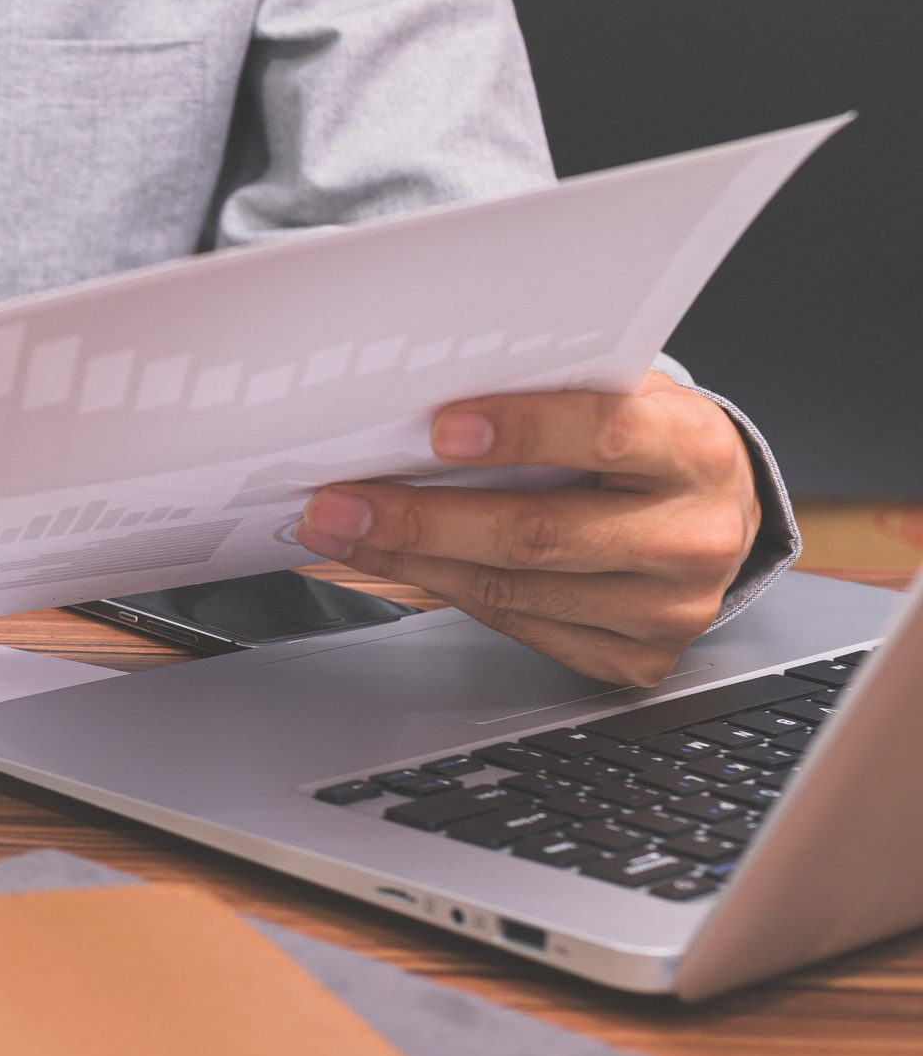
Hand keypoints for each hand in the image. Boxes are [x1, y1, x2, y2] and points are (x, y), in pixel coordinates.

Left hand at [292, 372, 760, 686]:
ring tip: (344, 533)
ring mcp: (665, 609)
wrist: (717, 515)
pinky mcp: (635, 658)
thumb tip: (426, 401)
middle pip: (538, 535)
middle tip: (339, 504)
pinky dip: (446, 592)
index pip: (606, 434)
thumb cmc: (652, 447)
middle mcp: (691, 537)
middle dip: (421, 520)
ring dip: (411, 562)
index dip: (522, 430)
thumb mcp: (626, 400)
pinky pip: (519, 627)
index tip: (438, 429)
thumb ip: (555, 397)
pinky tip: (399, 567)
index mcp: (695, 451)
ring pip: (514, 591)